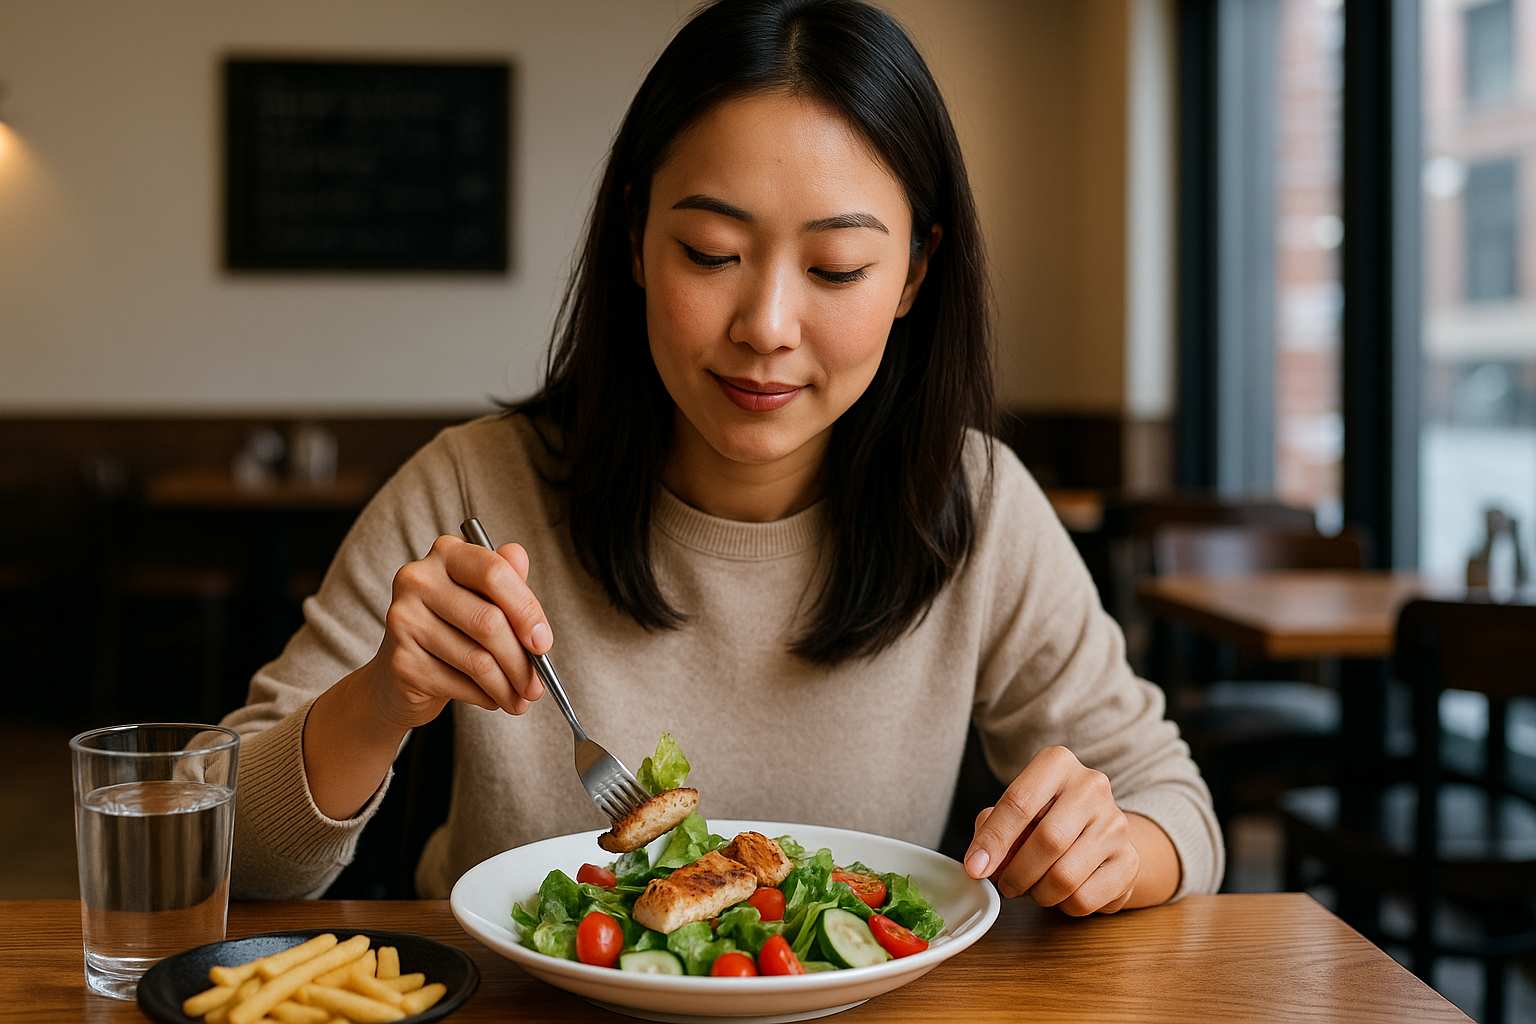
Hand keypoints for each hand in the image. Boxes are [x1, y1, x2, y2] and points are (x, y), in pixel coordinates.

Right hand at [304, 535, 552, 819]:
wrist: (397, 678)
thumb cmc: (452, 630)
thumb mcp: (483, 600)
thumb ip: (505, 579)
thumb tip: (520, 556)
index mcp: (446, 554)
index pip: (494, 572)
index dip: (527, 610)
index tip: (543, 643)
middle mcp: (418, 580)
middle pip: (489, 622)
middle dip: (522, 661)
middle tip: (537, 685)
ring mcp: (404, 620)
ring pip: (478, 659)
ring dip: (508, 686)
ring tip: (520, 699)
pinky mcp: (401, 661)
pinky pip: (460, 684)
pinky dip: (486, 697)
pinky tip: (492, 699)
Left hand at [963, 746, 1177, 914]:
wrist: (1101, 831)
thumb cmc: (1047, 818)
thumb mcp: (1016, 810)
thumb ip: (992, 827)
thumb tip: (980, 862)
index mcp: (1057, 764)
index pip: (1019, 802)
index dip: (993, 841)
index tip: (975, 868)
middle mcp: (1092, 787)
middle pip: (1047, 841)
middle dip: (1016, 873)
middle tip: (1005, 885)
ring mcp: (1116, 824)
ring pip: (1065, 877)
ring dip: (1038, 893)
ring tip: (1032, 888)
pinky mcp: (1129, 861)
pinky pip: (1084, 898)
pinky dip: (1063, 905)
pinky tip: (1061, 893)